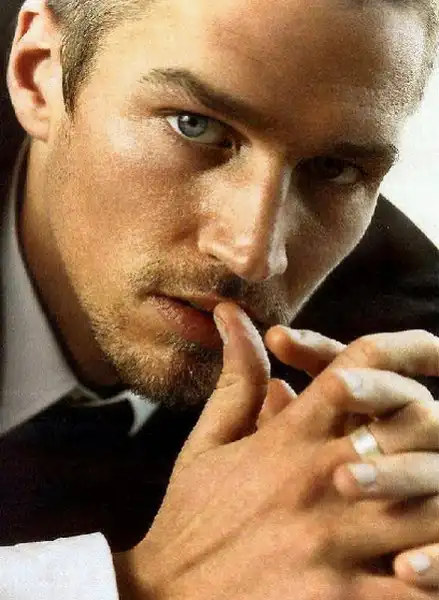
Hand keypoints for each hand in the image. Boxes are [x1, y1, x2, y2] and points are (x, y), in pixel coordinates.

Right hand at [114, 305, 438, 599]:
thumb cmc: (191, 515)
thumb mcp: (207, 441)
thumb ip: (236, 377)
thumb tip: (233, 313)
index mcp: (289, 438)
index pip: (358, 369)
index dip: (405, 350)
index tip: (435, 351)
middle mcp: (317, 479)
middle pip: (413, 427)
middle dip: (437, 424)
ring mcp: (332, 541)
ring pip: (428, 506)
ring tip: (438, 492)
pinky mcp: (339, 599)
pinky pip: (415, 586)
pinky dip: (433, 569)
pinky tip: (428, 560)